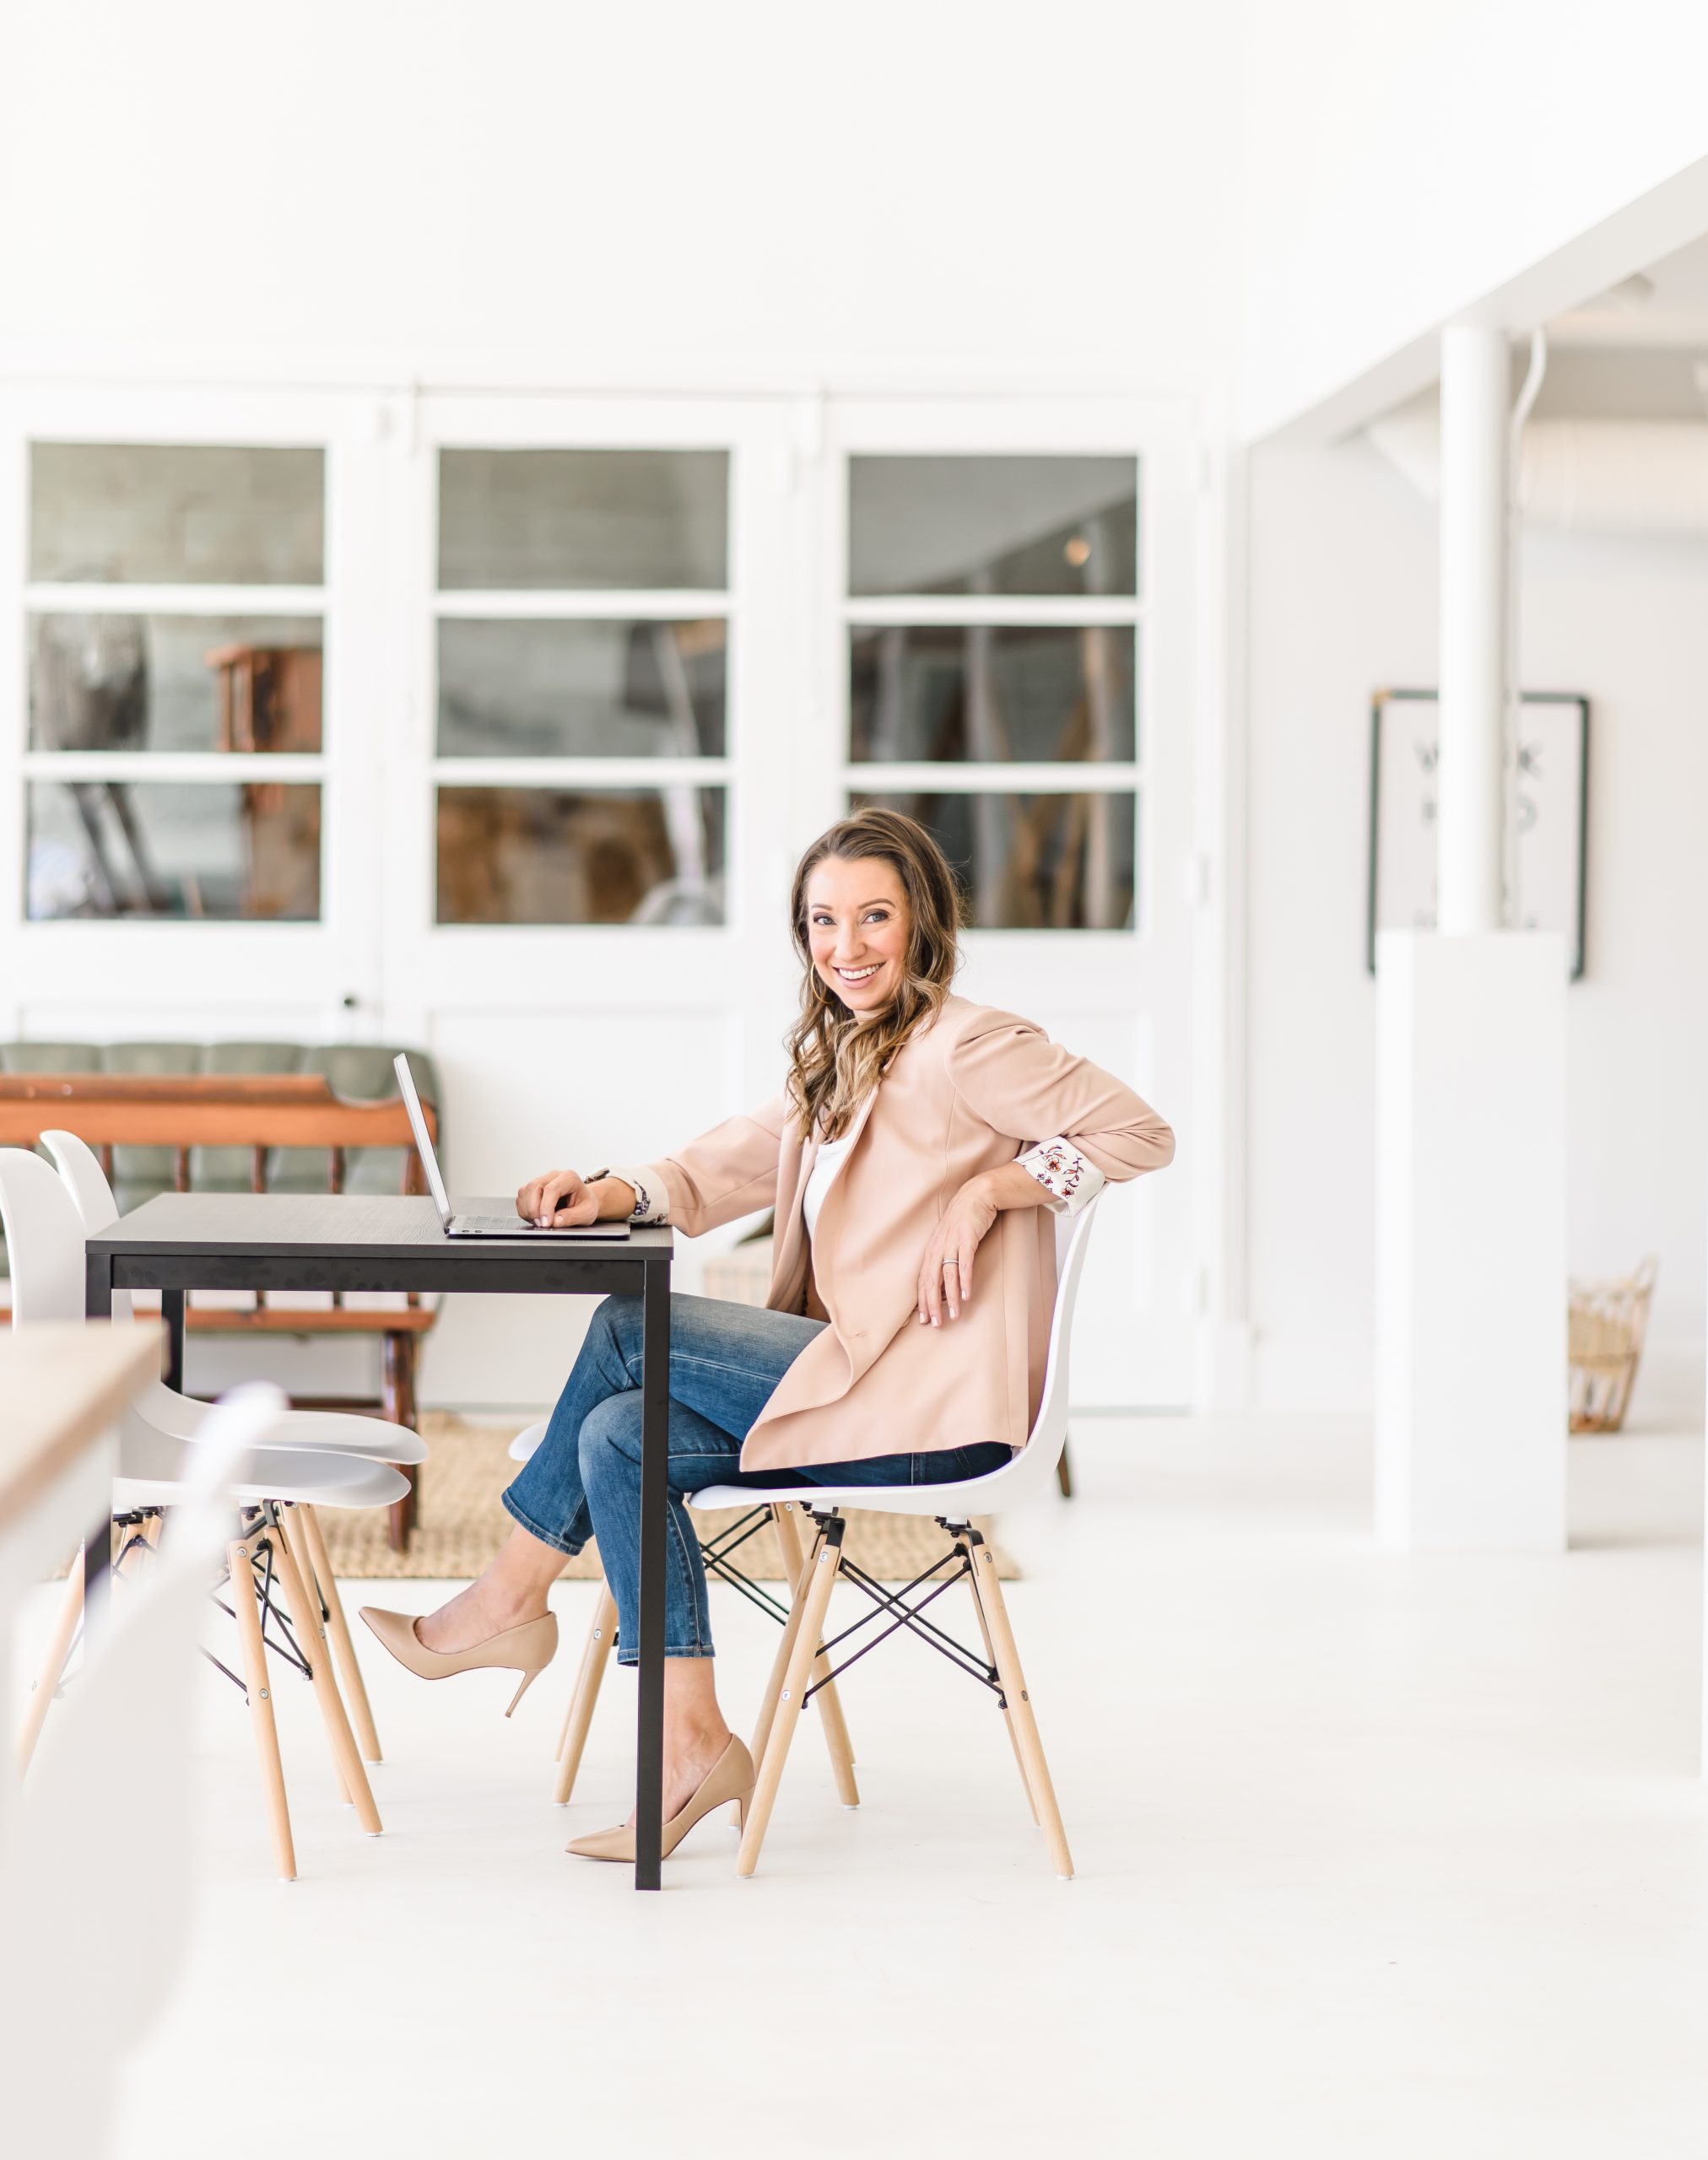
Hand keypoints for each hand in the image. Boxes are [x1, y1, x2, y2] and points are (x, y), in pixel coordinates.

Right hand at [516, 1171, 636, 1227]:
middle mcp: (554, 1176)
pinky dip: (524, 1210)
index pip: (552, 1189)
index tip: (546, 1223)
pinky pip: (521, 1197)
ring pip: (525, 1191)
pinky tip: (535, 1217)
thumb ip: (572, 1217)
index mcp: (569, 1178)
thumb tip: (555, 1221)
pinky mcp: (533, 1188)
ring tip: (539, 1222)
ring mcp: (542, 1180)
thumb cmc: (586, 1204)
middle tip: (542, 1225)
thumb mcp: (587, 1213)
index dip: (546, 1207)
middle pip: (534, 1187)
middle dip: (534, 1209)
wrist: (584, 1201)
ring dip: (528, 1210)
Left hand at [917, 1174, 999, 1326]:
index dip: (923, 1301)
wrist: (976, 1195)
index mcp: (932, 1250)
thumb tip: (946, 1284)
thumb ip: (945, 1259)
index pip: (923, 1280)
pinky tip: (966, 1295)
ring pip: (948, 1276)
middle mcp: (938, 1248)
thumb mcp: (949, 1240)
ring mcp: (952, 1243)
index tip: (924, 1319)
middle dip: (932, 1305)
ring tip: (953, 1316)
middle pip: (931, 1281)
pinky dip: (964, 1281)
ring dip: (950, 1299)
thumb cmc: (963, 1220)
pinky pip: (964, 1264)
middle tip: (935, 1324)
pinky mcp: (967, 1239)